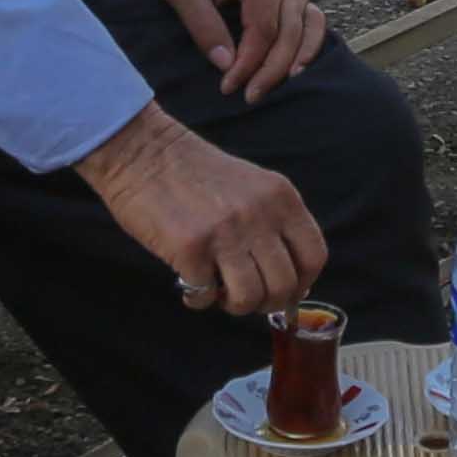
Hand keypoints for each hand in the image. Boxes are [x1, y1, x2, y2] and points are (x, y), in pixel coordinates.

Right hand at [77, 105, 326, 318]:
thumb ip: (273, 223)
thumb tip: (287, 278)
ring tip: (218, 292)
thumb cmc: (194, 173)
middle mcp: (260, 215)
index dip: (302, 284)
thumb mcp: (251, 186)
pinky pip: (206, 296)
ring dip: (235, 305)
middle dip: (266, 303)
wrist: (142, 151)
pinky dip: (198, 299)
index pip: (314, 256)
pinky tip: (189, 283)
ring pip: (250, 298)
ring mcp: (226, 233)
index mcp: (281, 198)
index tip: (286, 292)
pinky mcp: (190, 248)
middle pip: (284, 285)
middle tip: (246, 297)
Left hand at [148, 0, 324, 104]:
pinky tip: (297, 69)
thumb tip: (226, 64)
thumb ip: (203, 25)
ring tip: (281, 87)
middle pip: (289, 31)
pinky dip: (310, 47)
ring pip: (308, 29)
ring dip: (296, 61)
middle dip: (271, 69)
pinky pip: (314, 24)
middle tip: (250, 97)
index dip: (249, 61)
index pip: (263, 27)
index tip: (228, 85)